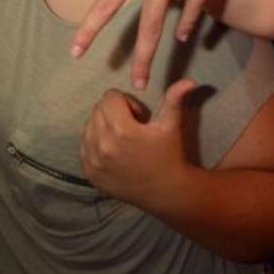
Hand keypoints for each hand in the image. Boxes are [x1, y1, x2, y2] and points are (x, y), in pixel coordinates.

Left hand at [73, 0, 235, 87]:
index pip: (108, 4)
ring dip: (171, 2)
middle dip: (143, 59)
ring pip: (175, 8)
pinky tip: (187, 35)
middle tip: (138, 82)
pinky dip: (191, 21)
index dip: (90, 29)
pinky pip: (198, 9)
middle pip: (149, 29)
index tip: (76, 50)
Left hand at [81, 78, 195, 204]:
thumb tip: (189, 80)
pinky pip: (84, 144)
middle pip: (98, 109)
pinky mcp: (88, 172)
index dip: (127, 103)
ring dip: (104, 126)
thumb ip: (174, 99)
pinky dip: (96, 143)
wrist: (166, 193)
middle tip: (133, 128)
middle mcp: (102, 145)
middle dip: (114, 112)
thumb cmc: (170, 155)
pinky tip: (115, 152)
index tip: (139, 117)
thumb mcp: (171, 126)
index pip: (110, 97)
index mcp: (121, 130)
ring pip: (89, 125)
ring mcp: (93, 160)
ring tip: (124, 140)